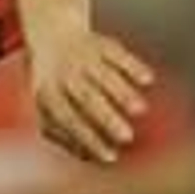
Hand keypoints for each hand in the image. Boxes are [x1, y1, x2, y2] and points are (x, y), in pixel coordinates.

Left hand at [28, 25, 153, 165]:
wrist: (50, 33)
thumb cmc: (55, 87)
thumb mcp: (46, 108)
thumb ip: (63, 137)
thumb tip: (88, 160)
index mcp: (48, 92)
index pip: (67, 118)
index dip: (88, 137)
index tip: (111, 158)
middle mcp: (65, 72)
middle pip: (86, 96)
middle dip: (106, 117)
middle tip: (127, 137)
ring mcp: (83, 56)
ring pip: (103, 74)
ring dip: (121, 92)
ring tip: (139, 110)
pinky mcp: (100, 43)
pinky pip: (116, 52)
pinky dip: (131, 65)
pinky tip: (147, 80)